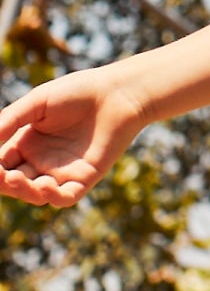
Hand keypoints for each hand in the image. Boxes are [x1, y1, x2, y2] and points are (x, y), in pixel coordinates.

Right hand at [0, 69, 147, 206]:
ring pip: (36, 194)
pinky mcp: (85, 178)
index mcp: (26, 144)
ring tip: (15, 178)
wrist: (117, 93)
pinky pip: (66, 197)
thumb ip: (10, 121)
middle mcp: (41, 161)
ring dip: (23, 191)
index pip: (1, 164)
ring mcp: (63, 172)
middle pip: (14, 183)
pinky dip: (53, 196)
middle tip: (0, 174)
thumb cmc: (77, 92)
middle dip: (4, 182)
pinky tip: (46, 184)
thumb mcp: (38, 103)